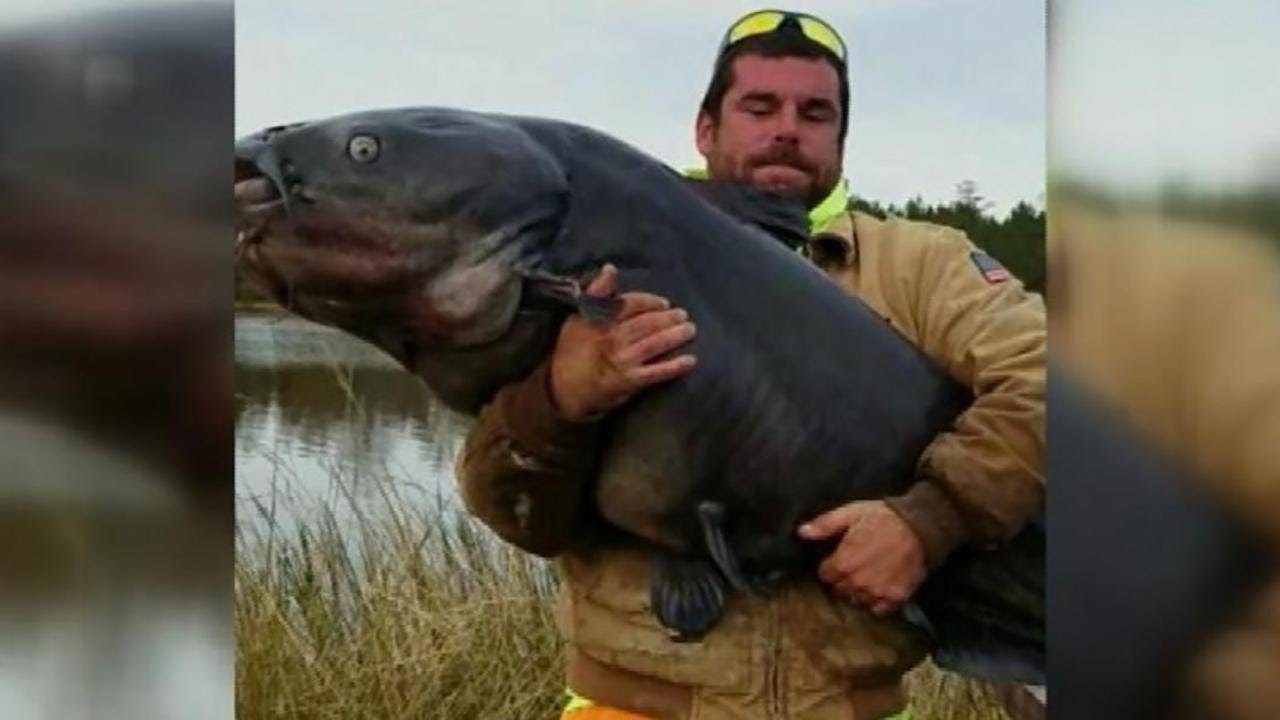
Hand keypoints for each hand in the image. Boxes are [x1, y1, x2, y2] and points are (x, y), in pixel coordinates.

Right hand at [549, 264, 696, 420]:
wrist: (562, 387)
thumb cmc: (571, 350)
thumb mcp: (577, 317)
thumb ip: (596, 292)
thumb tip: (610, 268)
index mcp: (601, 320)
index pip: (631, 304)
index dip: (650, 302)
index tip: (664, 303)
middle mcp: (613, 338)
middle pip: (647, 324)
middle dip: (668, 319)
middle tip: (683, 315)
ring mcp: (622, 360)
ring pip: (654, 344)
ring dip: (675, 336)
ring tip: (690, 330)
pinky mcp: (629, 381)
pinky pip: (655, 372)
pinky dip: (674, 366)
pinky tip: (690, 360)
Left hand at [797, 500, 926, 615]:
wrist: (921, 525)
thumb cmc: (883, 517)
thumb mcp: (851, 513)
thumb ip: (824, 525)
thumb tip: (801, 533)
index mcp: (843, 563)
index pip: (825, 576)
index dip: (830, 566)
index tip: (837, 558)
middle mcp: (858, 583)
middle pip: (840, 589)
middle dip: (843, 579)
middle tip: (854, 565)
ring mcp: (878, 593)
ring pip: (858, 600)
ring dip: (859, 591)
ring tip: (867, 576)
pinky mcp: (896, 598)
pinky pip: (879, 609)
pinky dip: (877, 601)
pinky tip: (881, 587)